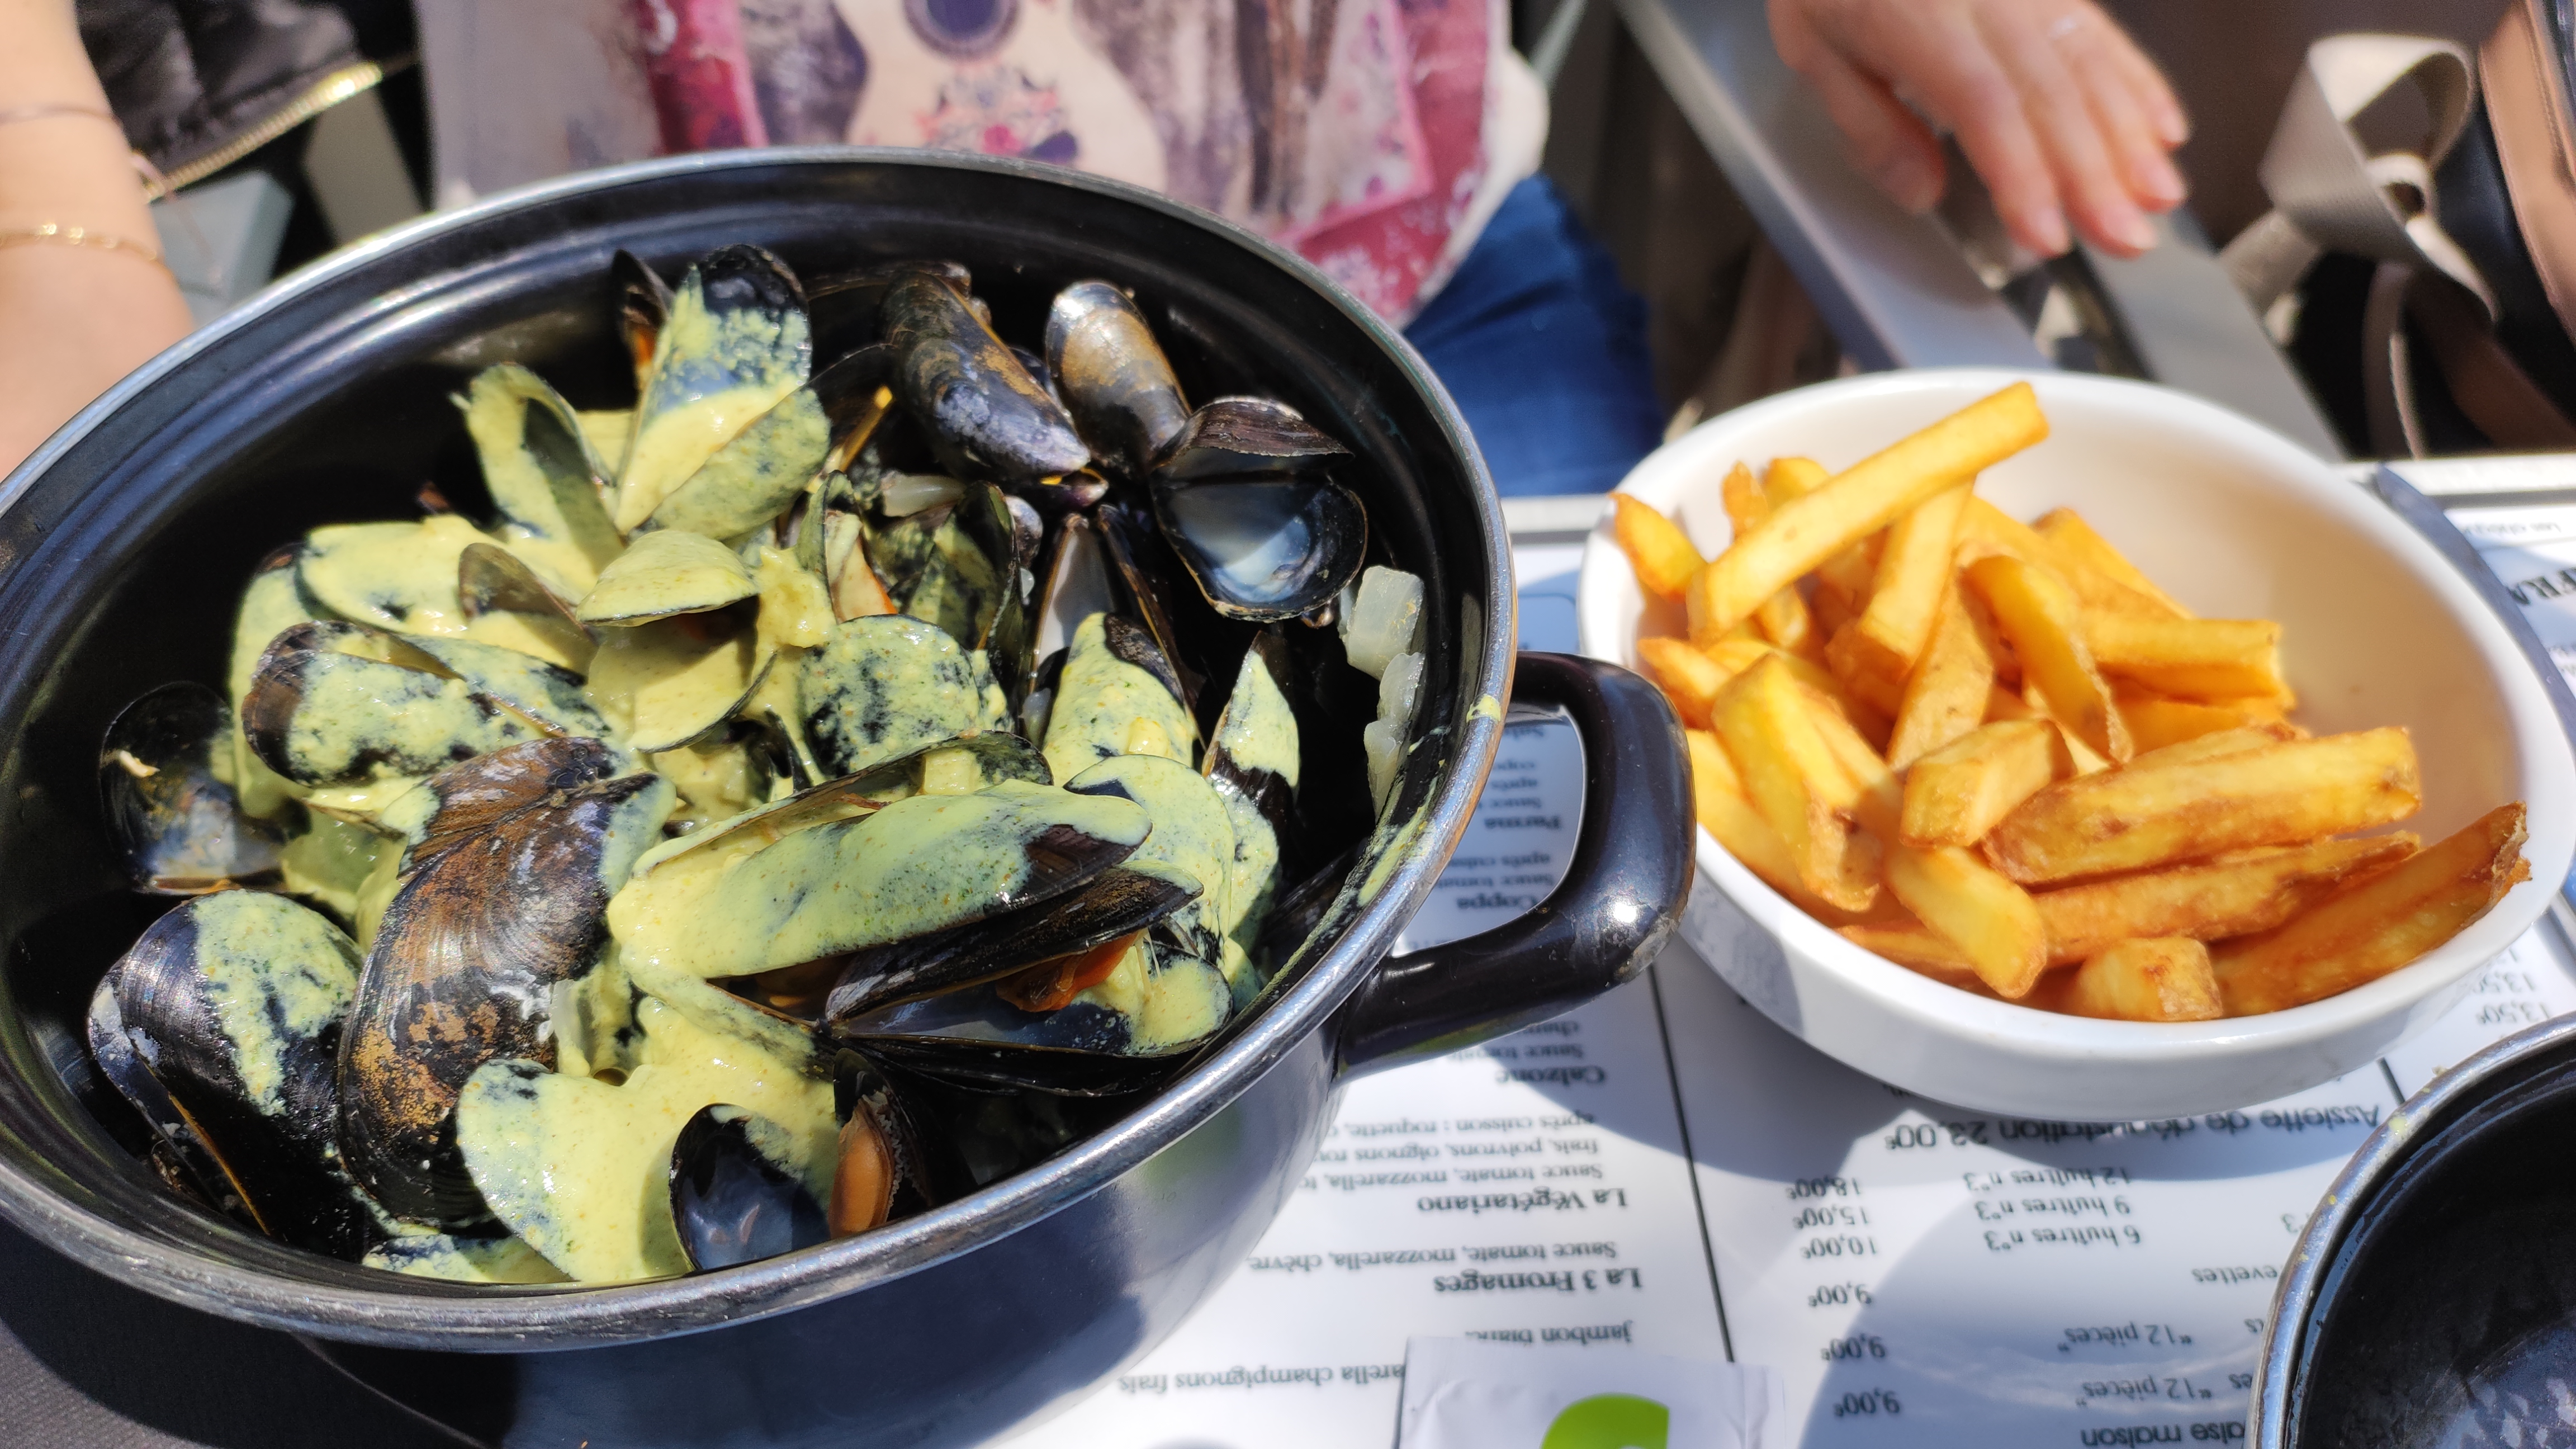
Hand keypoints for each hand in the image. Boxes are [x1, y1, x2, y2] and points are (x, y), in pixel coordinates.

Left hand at [1767, 0, 2187, 257]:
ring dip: (2131, 136)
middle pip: (2052, 91)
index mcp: (1917, 16)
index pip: (1984, 103)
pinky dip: (2139, 84)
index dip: (2023, 173)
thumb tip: (1921, 194)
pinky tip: (2163, 130)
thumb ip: (1868, 126)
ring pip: (2091, 62)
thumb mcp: (1814, 47)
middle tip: (2125, 239)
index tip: (2045, 234)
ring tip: (2158, 197)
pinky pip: (2104, 32)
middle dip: (2095, 174)